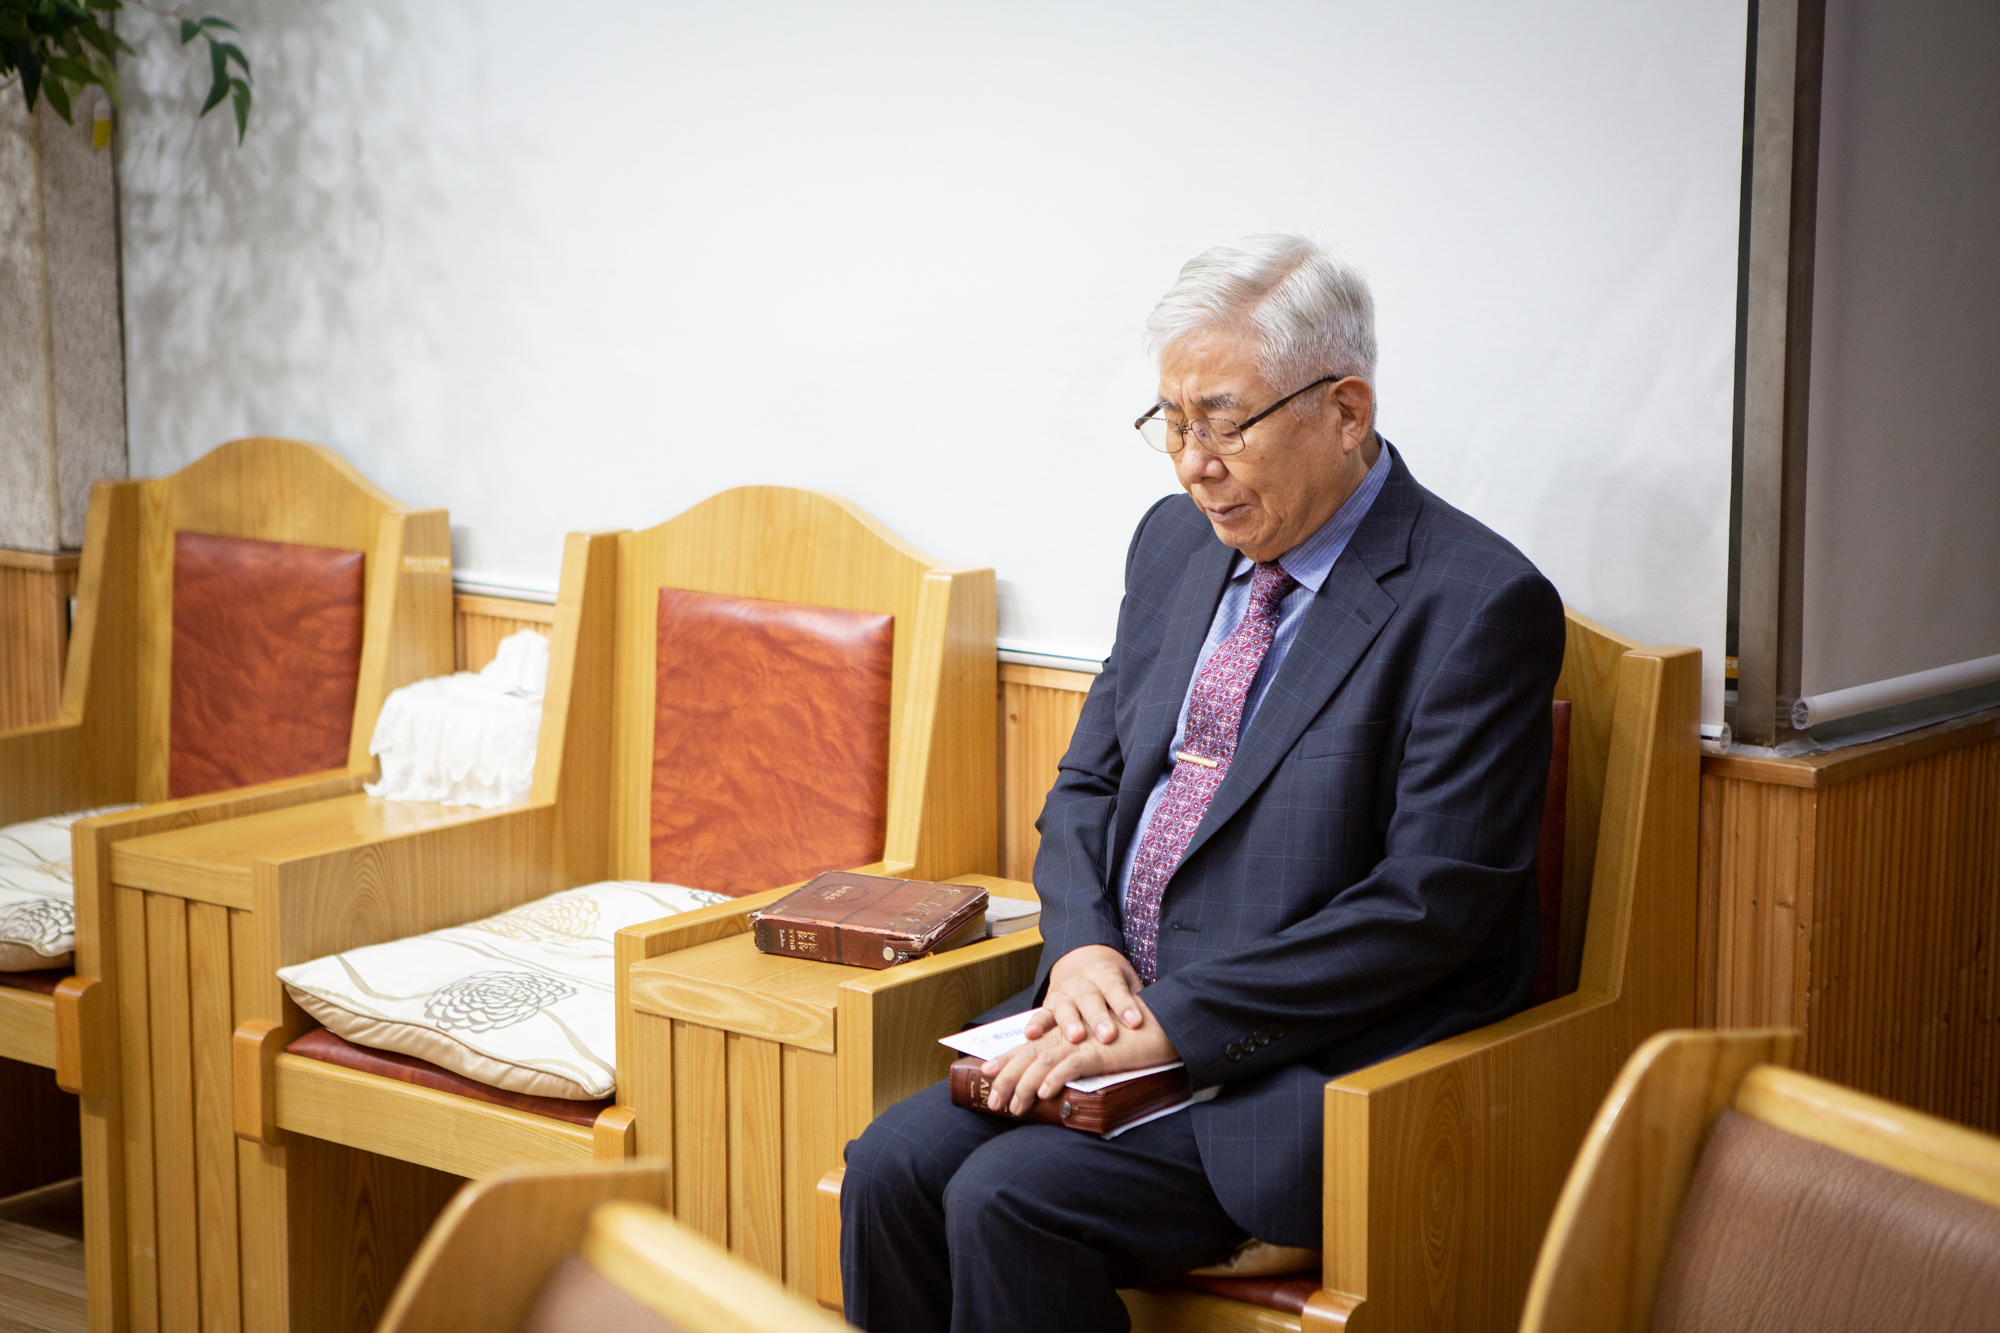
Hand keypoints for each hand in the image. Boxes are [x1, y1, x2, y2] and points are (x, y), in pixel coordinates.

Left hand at [982, 1000, 1178, 1114]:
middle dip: (1007, 1079)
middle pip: (1029, 1055)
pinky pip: (1074, 1064)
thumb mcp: (1099, 1049)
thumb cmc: (1131, 1040)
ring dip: (1026, 1085)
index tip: (986, 1073)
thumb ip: (1078, 1059)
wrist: (1162, 1026)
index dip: (1006, 1059)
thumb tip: (1057, 1083)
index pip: (1029, 1047)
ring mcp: (1084, 1042)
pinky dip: (1057, 1077)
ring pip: (1045, 1061)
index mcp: (1067, 1034)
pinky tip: (1046, 1093)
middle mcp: (1069, 1036)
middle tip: (993, 1103)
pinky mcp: (1102, 1050)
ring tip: (1015, 1107)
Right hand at [1027, 944, 1144, 1045]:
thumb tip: (1164, 1020)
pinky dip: (1035, 1024)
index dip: (1125, 1004)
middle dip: (1099, 1017)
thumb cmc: (1110, 976)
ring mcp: (1063, 992)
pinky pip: (1040, 1014)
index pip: (1116, 988)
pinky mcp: (1049, 1003)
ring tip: (1076, 1037)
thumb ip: (1138, 999)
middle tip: (1108, 1036)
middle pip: (1091, 998)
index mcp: (1106, 973)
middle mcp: (1083, 981)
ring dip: (1069, 1022)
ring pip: (1065, 1007)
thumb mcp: (1127, 979)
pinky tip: (1031, 1035)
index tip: (1135, 1022)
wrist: (1080, 954)